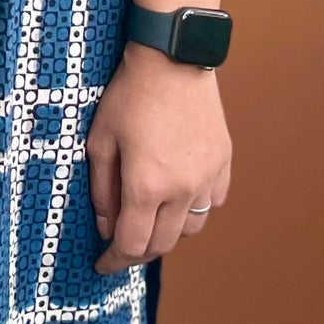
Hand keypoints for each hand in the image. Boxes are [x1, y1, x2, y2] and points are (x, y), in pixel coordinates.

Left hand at [85, 42, 230, 273]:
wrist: (173, 59)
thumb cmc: (129, 95)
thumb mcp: (100, 141)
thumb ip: (102, 190)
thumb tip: (107, 227)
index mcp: (146, 187)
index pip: (131, 244)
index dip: (114, 261)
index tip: (102, 265)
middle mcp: (182, 190)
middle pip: (162, 244)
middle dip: (137, 253)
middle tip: (120, 248)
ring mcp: (207, 177)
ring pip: (190, 228)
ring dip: (168, 233)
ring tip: (150, 221)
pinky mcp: (223, 162)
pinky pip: (213, 202)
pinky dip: (194, 209)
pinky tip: (179, 197)